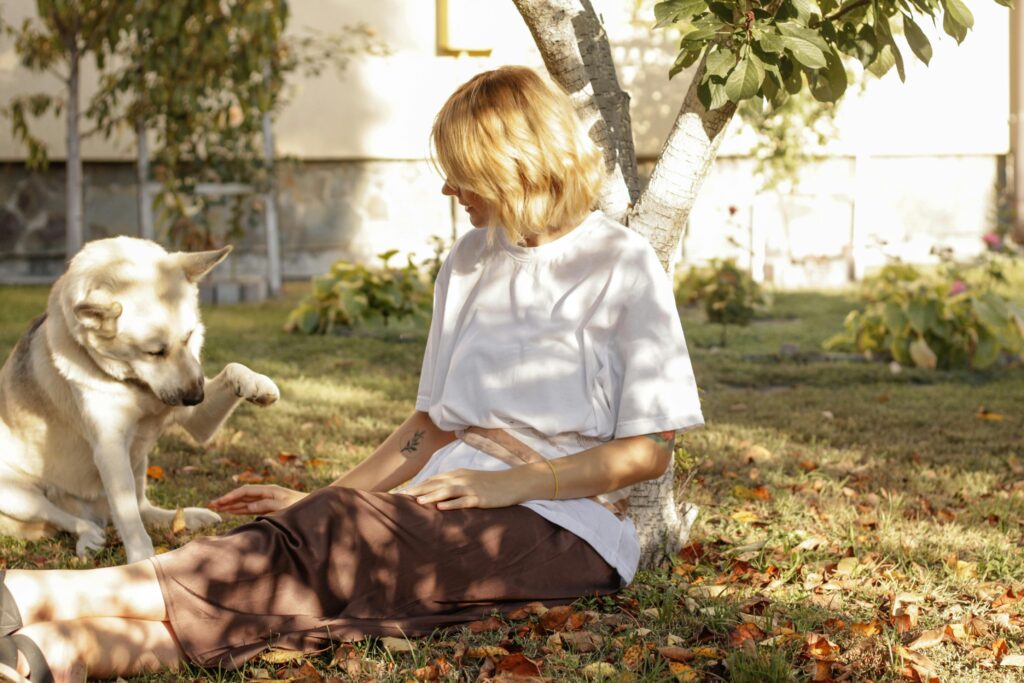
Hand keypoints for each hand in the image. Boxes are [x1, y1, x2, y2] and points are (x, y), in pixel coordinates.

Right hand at [209, 484, 307, 514]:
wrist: (318, 509)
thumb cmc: (303, 507)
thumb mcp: (285, 507)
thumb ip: (267, 505)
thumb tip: (249, 505)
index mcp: (270, 490)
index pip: (246, 491)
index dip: (232, 496)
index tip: (219, 502)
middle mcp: (268, 494)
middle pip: (243, 495)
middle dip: (227, 500)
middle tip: (211, 504)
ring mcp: (268, 501)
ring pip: (246, 502)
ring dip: (232, 504)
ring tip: (217, 508)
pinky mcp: (270, 509)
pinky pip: (252, 508)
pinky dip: (241, 509)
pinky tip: (232, 511)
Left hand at [404, 468, 520, 510]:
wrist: (513, 482)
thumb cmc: (491, 483)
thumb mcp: (471, 479)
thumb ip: (456, 483)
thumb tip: (439, 493)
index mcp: (458, 474)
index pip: (434, 479)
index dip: (418, 485)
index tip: (404, 492)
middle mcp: (461, 479)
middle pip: (436, 483)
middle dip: (418, 490)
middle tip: (402, 496)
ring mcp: (470, 488)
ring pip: (447, 491)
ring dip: (431, 495)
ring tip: (417, 501)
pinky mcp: (480, 498)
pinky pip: (463, 501)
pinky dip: (451, 504)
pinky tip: (441, 507)